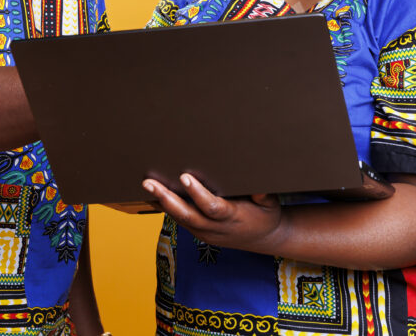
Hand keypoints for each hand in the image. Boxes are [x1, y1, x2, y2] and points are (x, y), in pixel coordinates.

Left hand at [142, 173, 283, 252]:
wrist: (265, 238)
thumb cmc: (266, 214)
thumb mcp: (270, 203)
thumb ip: (262, 193)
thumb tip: (257, 183)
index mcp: (232, 218)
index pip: (212, 207)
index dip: (198, 193)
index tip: (185, 177)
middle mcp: (215, 228)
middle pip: (187, 215)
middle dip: (167, 198)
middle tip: (149, 182)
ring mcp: (205, 232)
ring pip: (179, 218)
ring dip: (161, 202)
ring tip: (145, 185)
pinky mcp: (199, 232)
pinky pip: (179, 219)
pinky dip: (164, 207)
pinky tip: (151, 195)